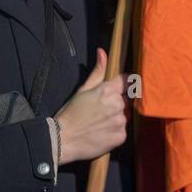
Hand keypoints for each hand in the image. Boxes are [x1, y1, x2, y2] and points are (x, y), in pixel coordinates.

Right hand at [54, 48, 127, 164]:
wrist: (63, 140)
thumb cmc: (70, 113)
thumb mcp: (82, 90)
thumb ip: (98, 71)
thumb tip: (102, 51)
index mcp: (108, 90)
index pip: (127, 80)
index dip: (123, 84)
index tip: (117, 89)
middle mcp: (117, 104)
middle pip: (126, 99)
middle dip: (117, 102)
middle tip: (101, 110)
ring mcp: (120, 121)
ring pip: (125, 115)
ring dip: (117, 116)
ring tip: (100, 122)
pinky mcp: (121, 136)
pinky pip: (123, 130)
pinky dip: (115, 130)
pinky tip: (102, 132)